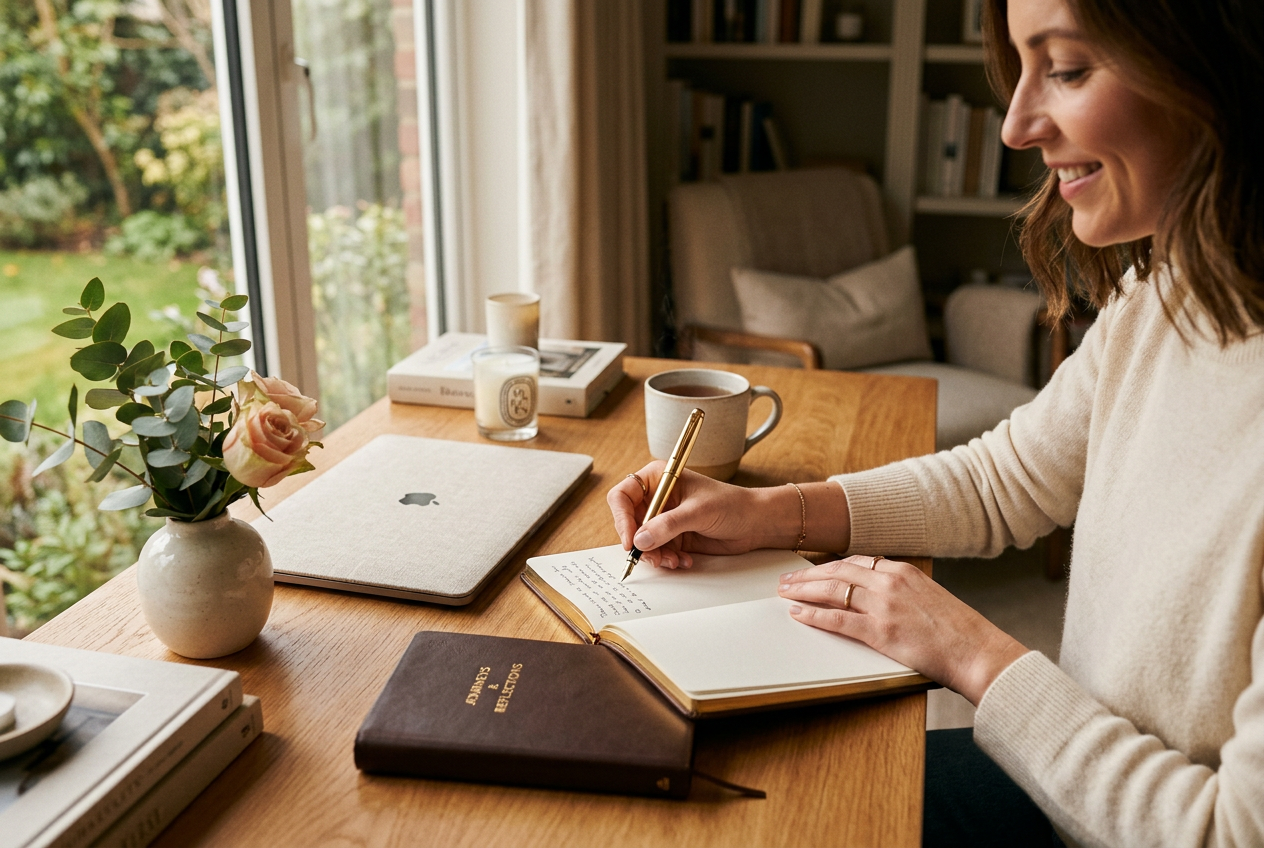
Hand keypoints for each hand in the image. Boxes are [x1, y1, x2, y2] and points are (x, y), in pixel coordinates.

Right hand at [607, 462, 798, 569]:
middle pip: (629, 522)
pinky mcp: (674, 536)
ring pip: (642, 541)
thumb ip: (667, 525)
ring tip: (673, 560)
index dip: (622, 518)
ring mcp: (665, 518)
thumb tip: (640, 539)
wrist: (756, 523)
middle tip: (653, 556)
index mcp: (659, 478)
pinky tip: (684, 560)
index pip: (624, 495)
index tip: (630, 540)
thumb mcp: (698, 512)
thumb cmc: (732, 504)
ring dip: (655, 554)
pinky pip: (658, 551)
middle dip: (639, 542)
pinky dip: (666, 559)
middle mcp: (658, 498)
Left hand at [777, 555, 1028, 704]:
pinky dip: (814, 615)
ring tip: (785, 593)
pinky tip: (799, 614)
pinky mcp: (880, 631)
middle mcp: (890, 582)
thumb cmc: (958, 631)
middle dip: (808, 575)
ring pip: (832, 590)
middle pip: (837, 572)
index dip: (830, 567)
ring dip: (803, 591)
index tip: (814, 570)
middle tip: (787, 580)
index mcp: (903, 571)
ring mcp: (884, 605)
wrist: (977, 651)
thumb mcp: (930, 598)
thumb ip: (903, 592)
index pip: (856, 562)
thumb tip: (881, 598)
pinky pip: (837, 619)